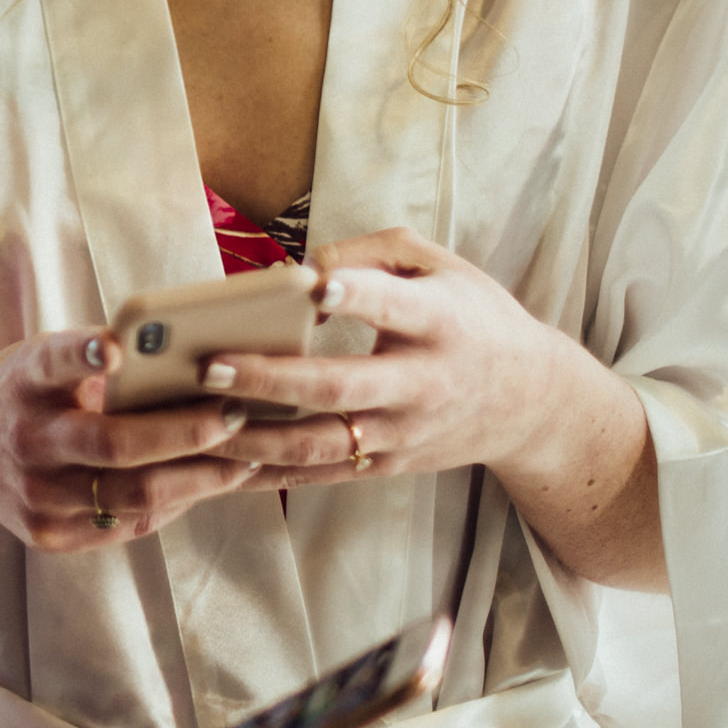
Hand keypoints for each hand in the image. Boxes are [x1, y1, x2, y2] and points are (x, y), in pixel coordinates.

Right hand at [0, 326, 277, 599]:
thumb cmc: (22, 393)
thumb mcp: (41, 362)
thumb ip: (95, 364)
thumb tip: (189, 363)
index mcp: (21, 382)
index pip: (50, 363)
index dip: (83, 354)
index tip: (117, 346)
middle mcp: (23, 439)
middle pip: (111, 444)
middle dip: (184, 431)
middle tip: (236, 414)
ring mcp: (33, 494)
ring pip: (130, 495)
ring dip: (197, 478)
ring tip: (245, 458)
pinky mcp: (44, 534)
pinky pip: (122, 526)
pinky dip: (170, 504)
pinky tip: (204, 485)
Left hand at [208, 229, 588, 487]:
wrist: (532, 402)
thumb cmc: (471, 317)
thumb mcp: (441, 266)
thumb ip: (372, 254)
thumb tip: (299, 270)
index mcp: (440, 322)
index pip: (394, 306)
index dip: (356, 294)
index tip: (311, 284)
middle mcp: (421, 383)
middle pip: (341, 387)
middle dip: (272, 378)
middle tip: (210, 363)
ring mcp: (403, 432)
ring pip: (321, 444)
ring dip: (254, 436)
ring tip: (196, 418)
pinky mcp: (387, 465)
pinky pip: (318, 474)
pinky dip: (266, 473)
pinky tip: (217, 462)